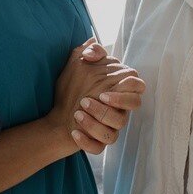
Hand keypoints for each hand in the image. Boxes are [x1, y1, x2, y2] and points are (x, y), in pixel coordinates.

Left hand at [49, 39, 143, 153]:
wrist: (54, 114)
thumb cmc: (71, 89)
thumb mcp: (76, 65)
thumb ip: (87, 51)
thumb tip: (93, 46)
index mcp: (118, 90)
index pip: (137, 86)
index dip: (126, 89)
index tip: (102, 91)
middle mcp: (119, 109)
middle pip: (132, 109)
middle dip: (110, 107)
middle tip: (85, 101)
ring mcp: (111, 128)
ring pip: (115, 132)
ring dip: (95, 122)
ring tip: (77, 114)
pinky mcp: (98, 143)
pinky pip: (99, 147)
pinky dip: (87, 141)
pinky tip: (74, 132)